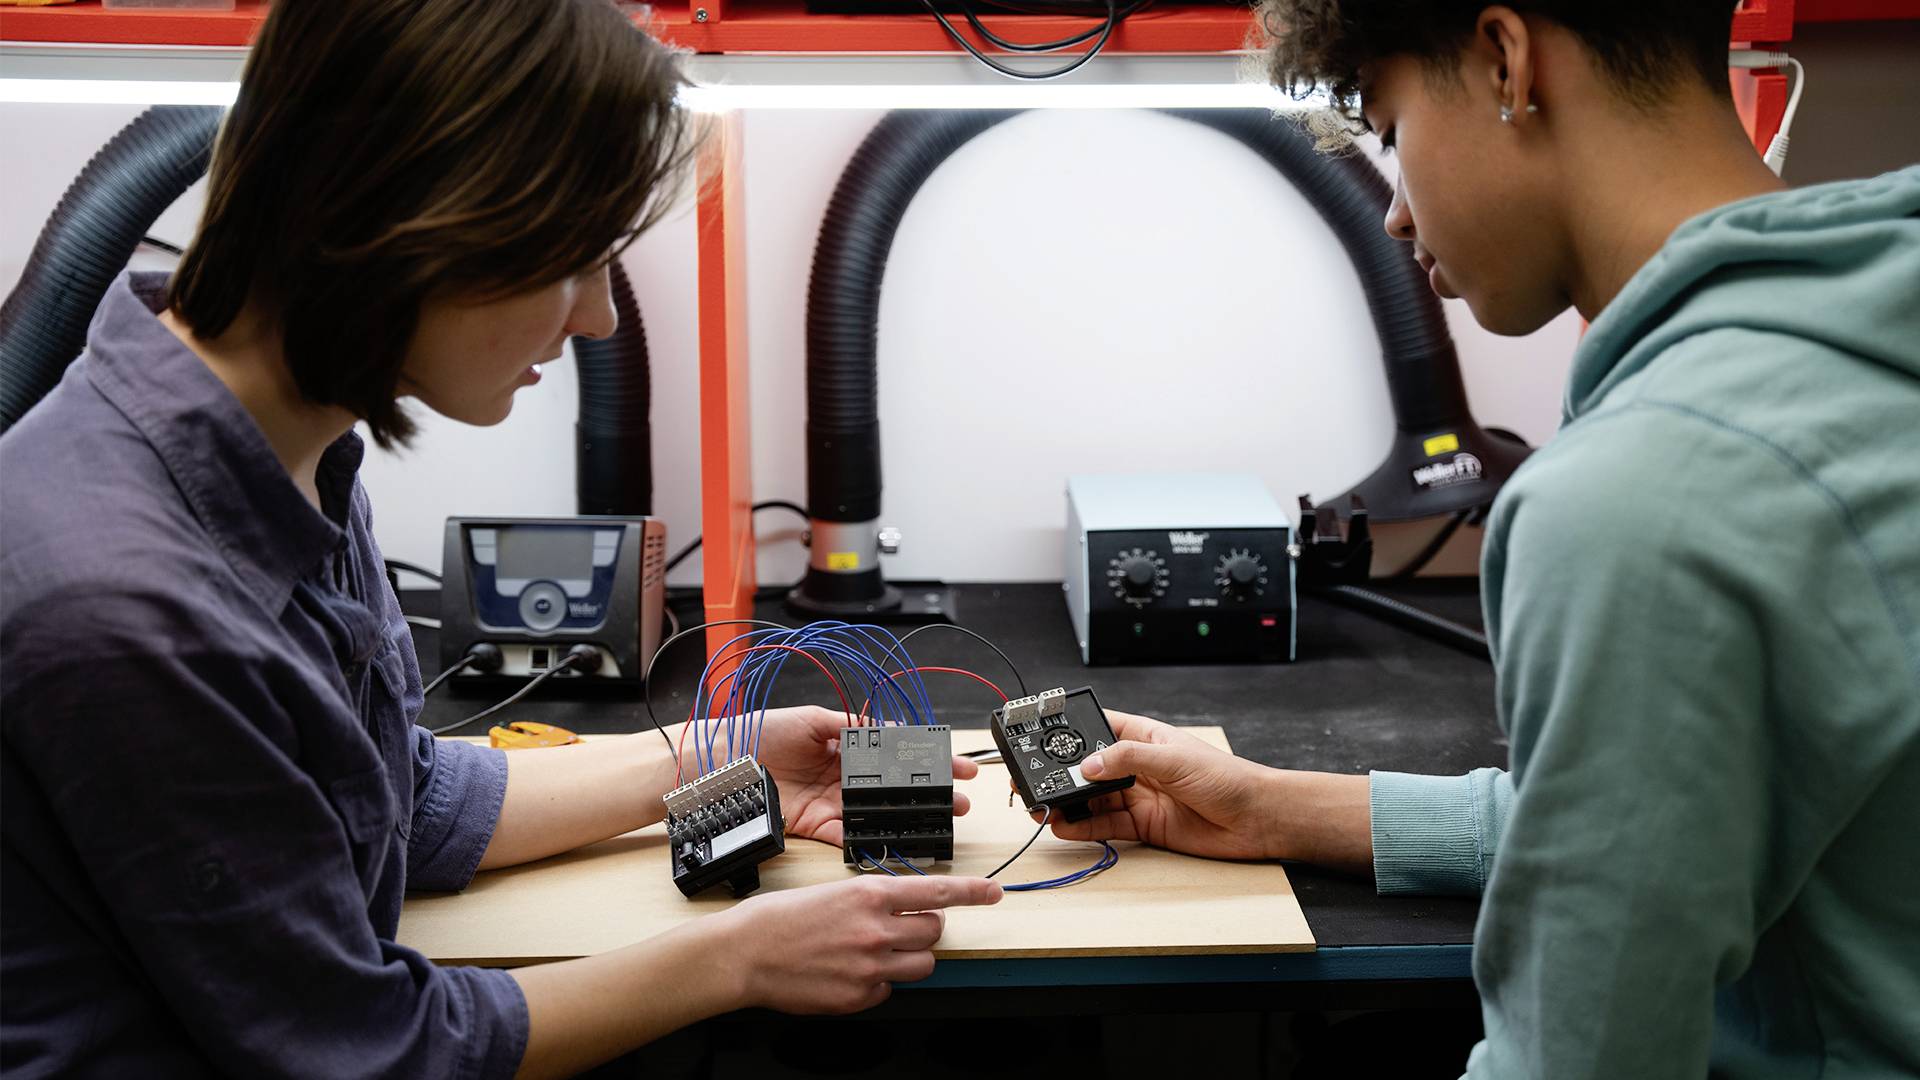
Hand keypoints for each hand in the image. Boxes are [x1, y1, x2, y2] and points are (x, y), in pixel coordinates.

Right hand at [715, 875, 1001, 1012]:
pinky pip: (889, 991)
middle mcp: (877, 930)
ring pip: (921, 965)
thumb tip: (901, 913)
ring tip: (877, 952)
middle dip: (925, 929)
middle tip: (902, 929)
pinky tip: (850, 973)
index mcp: (870, 895)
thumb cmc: (779, 918)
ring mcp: (870, 967)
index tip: (993, 892)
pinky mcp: (859, 997)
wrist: (744, 954)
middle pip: (934, 932)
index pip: (937, 891)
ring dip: (909, 958)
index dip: (972, 892)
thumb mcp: (832, 892)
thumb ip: (873, 902)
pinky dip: (878, 983)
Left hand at [735, 706, 977, 846]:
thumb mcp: (810, 718)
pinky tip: (900, 842)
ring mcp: (831, 804)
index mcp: (843, 749)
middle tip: (960, 801)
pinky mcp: (815, 827)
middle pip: (893, 789)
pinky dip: (873, 843)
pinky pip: (849, 839)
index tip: (955, 764)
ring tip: (942, 822)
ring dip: (910, 820)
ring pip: (879, 815)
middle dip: (929, 795)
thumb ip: (848, 725)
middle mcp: (841, 779)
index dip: (924, 759)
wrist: (724, 762)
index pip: (893, 755)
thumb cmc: (762, 732)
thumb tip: (886, 728)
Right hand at [1041, 709, 1288, 860]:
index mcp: (1145, 738)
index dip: (1071, 731)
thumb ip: (1128, 758)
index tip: (1042, 737)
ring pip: (1092, 799)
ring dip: (1068, 803)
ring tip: (1042, 806)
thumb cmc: (1227, 778)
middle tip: (1034, 779)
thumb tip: (1088, 764)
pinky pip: (1105, 826)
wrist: (1256, 819)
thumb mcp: (1174, 758)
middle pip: (1089, 768)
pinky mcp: (1143, 826)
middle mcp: (1138, 767)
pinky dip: (1083, 827)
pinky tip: (1064, 826)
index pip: (1099, 728)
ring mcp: (1138, 797)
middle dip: (1062, 773)